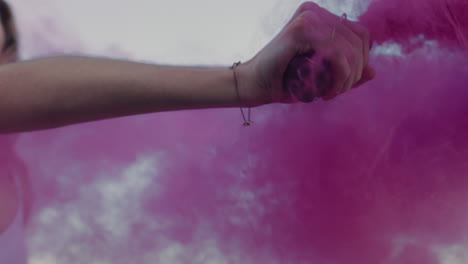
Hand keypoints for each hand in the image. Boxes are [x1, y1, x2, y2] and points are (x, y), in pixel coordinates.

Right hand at [238, 2, 375, 104]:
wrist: (254, 86)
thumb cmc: (284, 81)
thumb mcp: (322, 77)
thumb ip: (346, 72)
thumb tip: (374, 71)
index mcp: (320, 17)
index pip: (360, 33)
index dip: (361, 60)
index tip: (344, 83)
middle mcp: (315, 12)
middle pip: (359, 39)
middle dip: (355, 72)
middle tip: (336, 92)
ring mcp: (308, 17)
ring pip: (351, 49)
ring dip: (347, 79)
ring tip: (330, 93)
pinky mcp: (302, 29)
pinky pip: (338, 54)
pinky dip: (339, 77)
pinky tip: (326, 92)